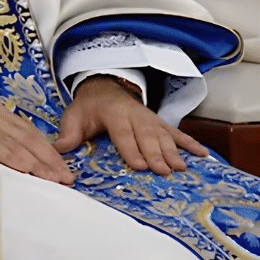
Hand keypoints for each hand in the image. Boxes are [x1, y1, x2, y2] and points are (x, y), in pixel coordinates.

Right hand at [0, 83, 72, 183]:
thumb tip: (2, 155)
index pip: (30, 134)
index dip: (48, 152)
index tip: (62, 168)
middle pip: (32, 140)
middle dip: (52, 160)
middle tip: (69, 180)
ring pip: (21, 145)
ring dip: (42, 164)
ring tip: (58, 181)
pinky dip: (17, 160)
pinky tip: (30, 172)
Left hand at [53, 75, 207, 174]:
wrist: (104, 88)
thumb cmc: (88, 107)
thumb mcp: (73, 116)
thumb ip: (68, 133)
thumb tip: (57, 150)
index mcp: (113, 114)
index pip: (123, 134)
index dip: (131, 149)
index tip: (139, 165)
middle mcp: (135, 116)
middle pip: (146, 137)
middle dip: (156, 154)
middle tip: (164, 171)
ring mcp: (150, 119)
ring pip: (163, 136)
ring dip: (174, 152)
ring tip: (181, 168)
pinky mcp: (159, 123)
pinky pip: (177, 132)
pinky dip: (190, 142)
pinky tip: (203, 154)